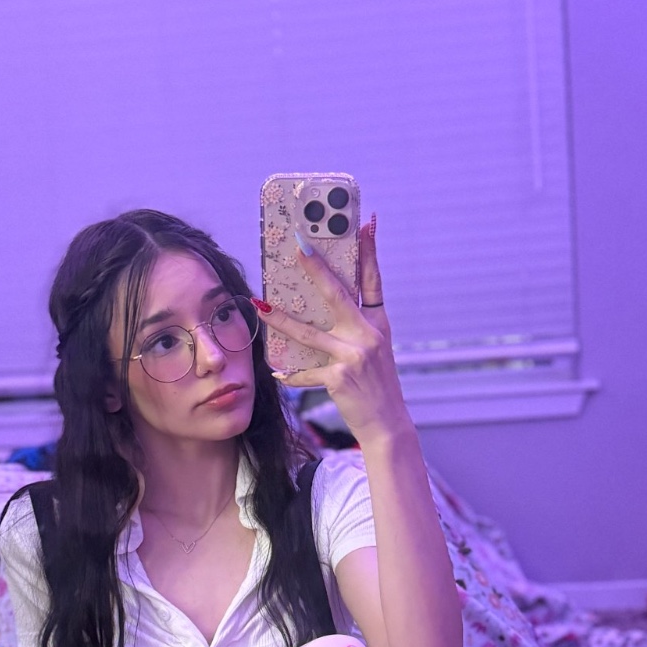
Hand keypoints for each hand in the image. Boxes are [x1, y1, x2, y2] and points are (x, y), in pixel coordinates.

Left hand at [260, 219, 410, 446]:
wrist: (387, 424)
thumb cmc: (377, 386)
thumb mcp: (376, 351)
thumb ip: (357, 329)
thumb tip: (330, 309)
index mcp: (378, 324)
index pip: (372, 280)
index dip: (369, 251)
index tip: (364, 223)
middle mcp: (368, 334)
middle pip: (337, 294)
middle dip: (316, 268)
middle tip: (298, 246)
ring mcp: (354, 355)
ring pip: (308, 331)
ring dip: (280, 318)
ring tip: (259, 305)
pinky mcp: (339, 377)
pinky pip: (305, 372)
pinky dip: (290, 375)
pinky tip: (277, 373)